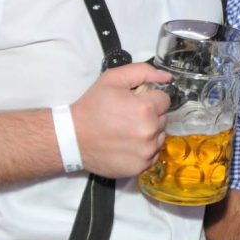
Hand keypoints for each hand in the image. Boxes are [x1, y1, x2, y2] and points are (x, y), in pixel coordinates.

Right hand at [70, 62, 170, 177]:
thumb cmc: (92, 106)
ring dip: (149, 133)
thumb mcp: (113, 79)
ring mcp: (146, 152)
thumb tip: (166, 77)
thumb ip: (142, 72)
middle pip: (162, 119)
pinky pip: (152, 154)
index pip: (164, 100)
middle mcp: (150, 132)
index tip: (134, 102)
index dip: (149, 99)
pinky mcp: (140, 167)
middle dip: (150, 115)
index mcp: (146, 109)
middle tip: (128, 117)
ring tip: (127, 131)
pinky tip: (127, 145)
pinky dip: (144, 150)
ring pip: (159, 137)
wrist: (72, 137)